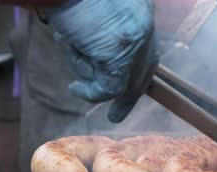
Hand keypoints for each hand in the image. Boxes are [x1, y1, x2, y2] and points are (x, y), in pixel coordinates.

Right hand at [42, 0, 157, 121]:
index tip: (130, 86)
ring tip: (69, 50)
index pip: (147, 45)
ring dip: (89, 73)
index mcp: (140, 9)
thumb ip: (104, 31)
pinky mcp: (118, 59)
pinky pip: (109, 88)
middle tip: (116, 115)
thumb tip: (98, 59)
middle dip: (131, 94)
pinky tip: (75, 89)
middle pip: (144, 68)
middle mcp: (143, 26)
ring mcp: (134, 44)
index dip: (139, 68)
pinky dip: (91, 93)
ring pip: (120, 77)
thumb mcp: (91, 11)